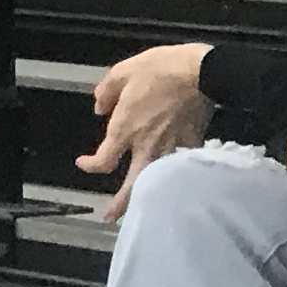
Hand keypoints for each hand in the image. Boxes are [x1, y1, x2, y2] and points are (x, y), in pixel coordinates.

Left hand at [75, 41, 214, 217]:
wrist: (202, 73)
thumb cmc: (161, 70)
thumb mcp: (124, 71)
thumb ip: (106, 91)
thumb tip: (99, 107)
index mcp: (125, 129)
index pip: (103, 160)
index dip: (90, 166)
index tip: (84, 163)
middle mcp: (146, 145)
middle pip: (132, 185)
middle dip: (121, 205)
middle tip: (110, 217)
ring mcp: (171, 149)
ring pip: (158, 182)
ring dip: (149, 197)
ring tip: (144, 209)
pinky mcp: (192, 145)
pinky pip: (180, 169)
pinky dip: (175, 180)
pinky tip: (172, 184)